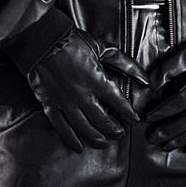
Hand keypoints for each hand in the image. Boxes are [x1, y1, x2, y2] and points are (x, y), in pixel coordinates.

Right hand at [26, 28, 150, 152]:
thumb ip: (125, 64)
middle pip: (102, 119)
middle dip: (113, 129)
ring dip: (95, 137)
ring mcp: (65, 102)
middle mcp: (82, 95)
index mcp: (96, 79)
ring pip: (83, 126)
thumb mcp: (101, 47)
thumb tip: (145, 78)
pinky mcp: (50, 104)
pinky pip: (61, 127)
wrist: (41, 40)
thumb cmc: (71, 41)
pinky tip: (78, 147)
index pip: (118, 102)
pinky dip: (70, 139)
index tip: (134, 120)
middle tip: (119, 134)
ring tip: (103, 143)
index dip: (128, 113)